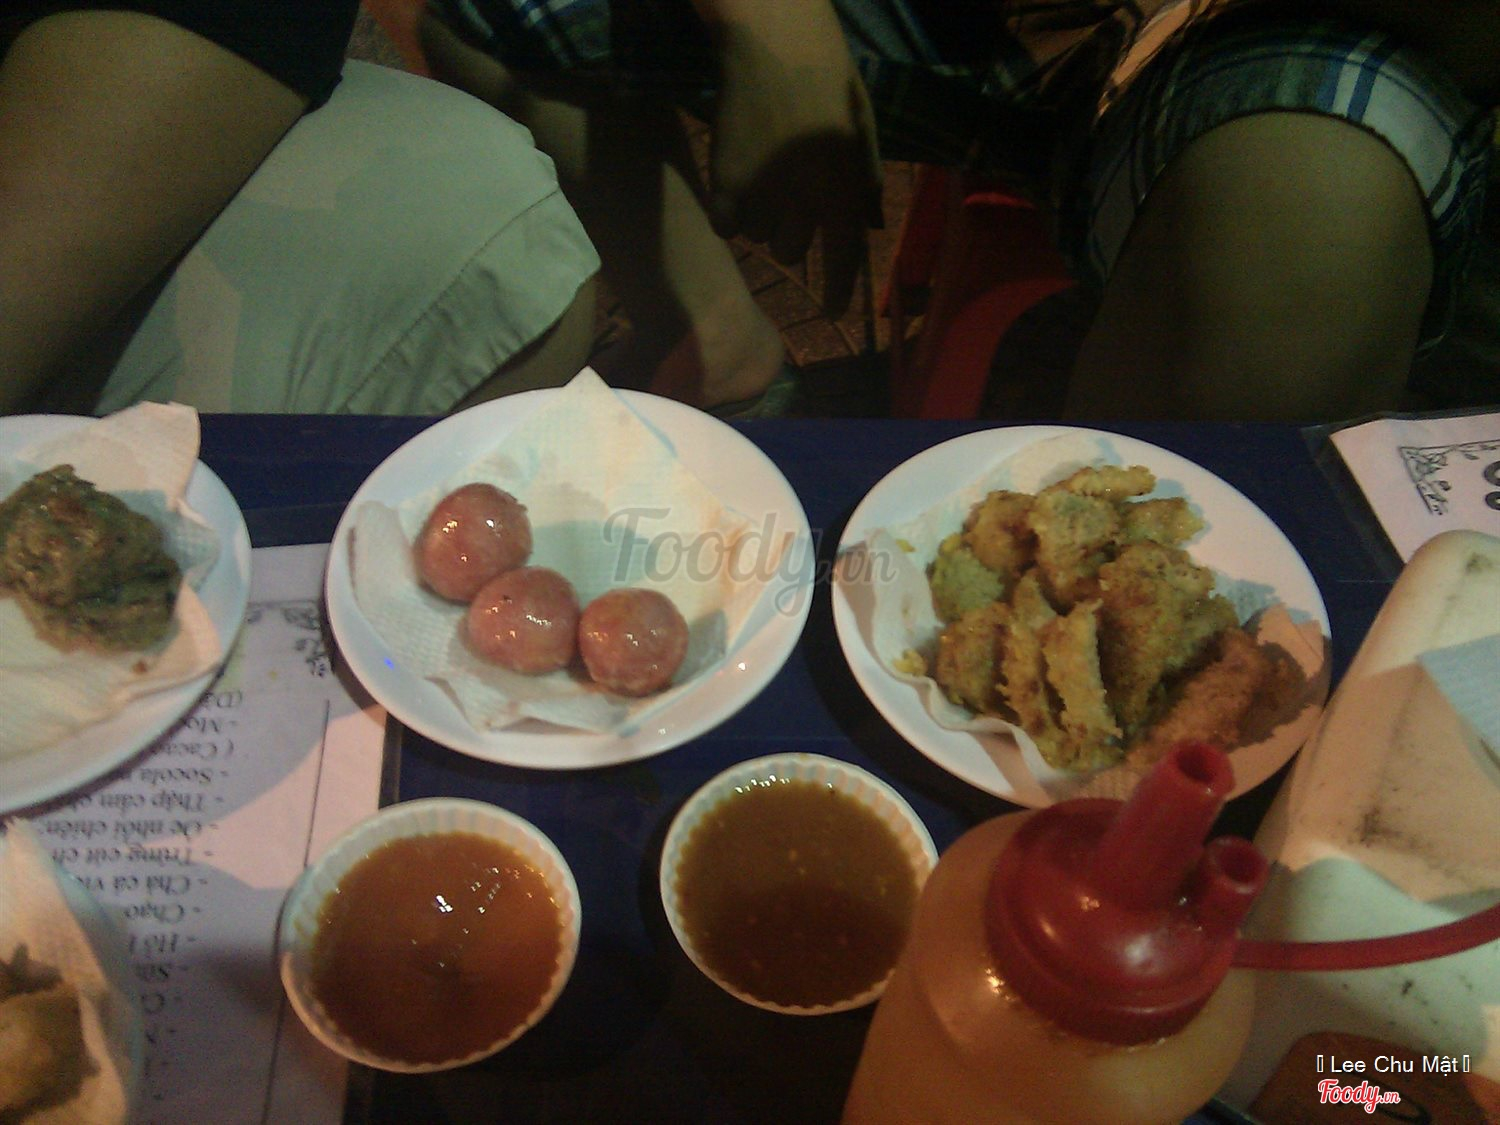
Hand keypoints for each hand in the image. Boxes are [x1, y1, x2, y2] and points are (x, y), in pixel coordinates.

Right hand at [703, 11, 883, 317]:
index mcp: (843, 189)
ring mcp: (763, 193)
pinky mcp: (726, 181)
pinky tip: (736, 182)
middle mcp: (804, 200)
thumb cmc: (828, 80)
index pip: (843, 259)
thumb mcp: (861, 130)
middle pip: (792, 251)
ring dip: (761, 217)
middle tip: (788, 199)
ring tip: (764, 174)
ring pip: (758, 236)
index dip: (838, 292)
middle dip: (792, 235)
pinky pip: (726, 224)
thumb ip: (864, 183)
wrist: (776, 43)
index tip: (833, 313)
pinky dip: (730, 213)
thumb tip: (869, 227)